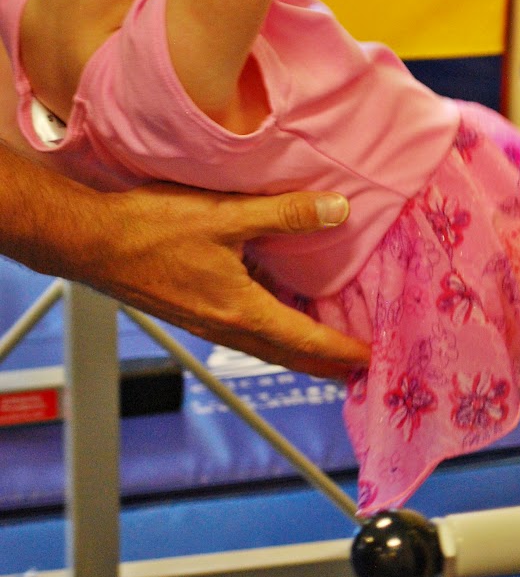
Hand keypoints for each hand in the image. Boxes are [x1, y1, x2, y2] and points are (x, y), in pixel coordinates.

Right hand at [71, 182, 369, 378]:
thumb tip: (339, 209)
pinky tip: (278, 314)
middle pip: (289, 355)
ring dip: (300, 351)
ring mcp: (207, 322)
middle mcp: (226, 326)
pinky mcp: (193, 312)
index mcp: (240, 311)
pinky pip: (246, 331)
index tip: (373, 361)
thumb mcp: (225, 214)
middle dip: (326, 364)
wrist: (89, 242)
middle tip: (359, 367)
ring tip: (328, 348)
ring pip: (266, 346)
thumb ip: (285, 213)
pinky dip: (274, 333)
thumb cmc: (150, 230)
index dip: (343, 351)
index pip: (307, 341)